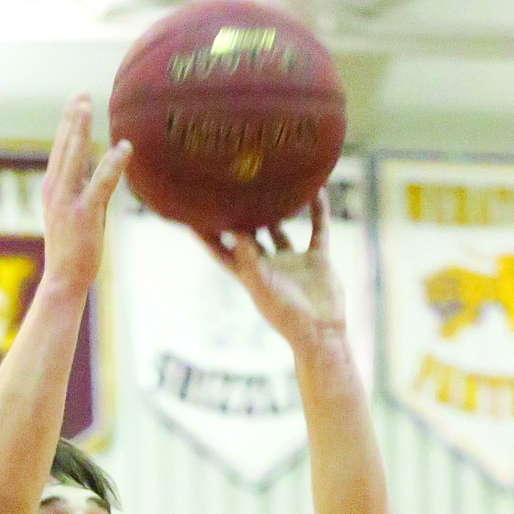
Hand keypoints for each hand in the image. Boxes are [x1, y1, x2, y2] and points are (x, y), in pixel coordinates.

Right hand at [42, 95, 130, 296]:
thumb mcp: (72, 213)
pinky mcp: (85, 216)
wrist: (63, 280)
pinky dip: (112, 165)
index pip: (61, 148)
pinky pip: (100, 184)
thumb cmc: (71, 249)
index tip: (78, 99)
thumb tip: (99, 171)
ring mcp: (69, 202)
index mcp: (54, 188)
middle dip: (72, 117)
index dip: (69, 122)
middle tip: (81, 93)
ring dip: (80, 130)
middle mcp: (56, 190)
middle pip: (64, 145)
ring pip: (74, 157)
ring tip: (88, 105)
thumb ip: (84, 189)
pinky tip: (124, 149)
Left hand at [202, 190, 345, 350]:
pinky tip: (317, 188)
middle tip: (231, 184)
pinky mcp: (317, 260)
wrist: (321, 333)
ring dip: (278, 208)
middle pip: (249, 234)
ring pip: (281, 229)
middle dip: (239, 214)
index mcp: (249, 274)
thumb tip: (234, 229)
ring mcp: (292, 262)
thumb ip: (248, 258)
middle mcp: (268, 265)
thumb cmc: (287, 315)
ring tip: (271, 180)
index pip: (221, 249)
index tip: (191, 211)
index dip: (205, 233)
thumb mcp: (261, 285)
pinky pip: (317, 228)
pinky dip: (318, 210)